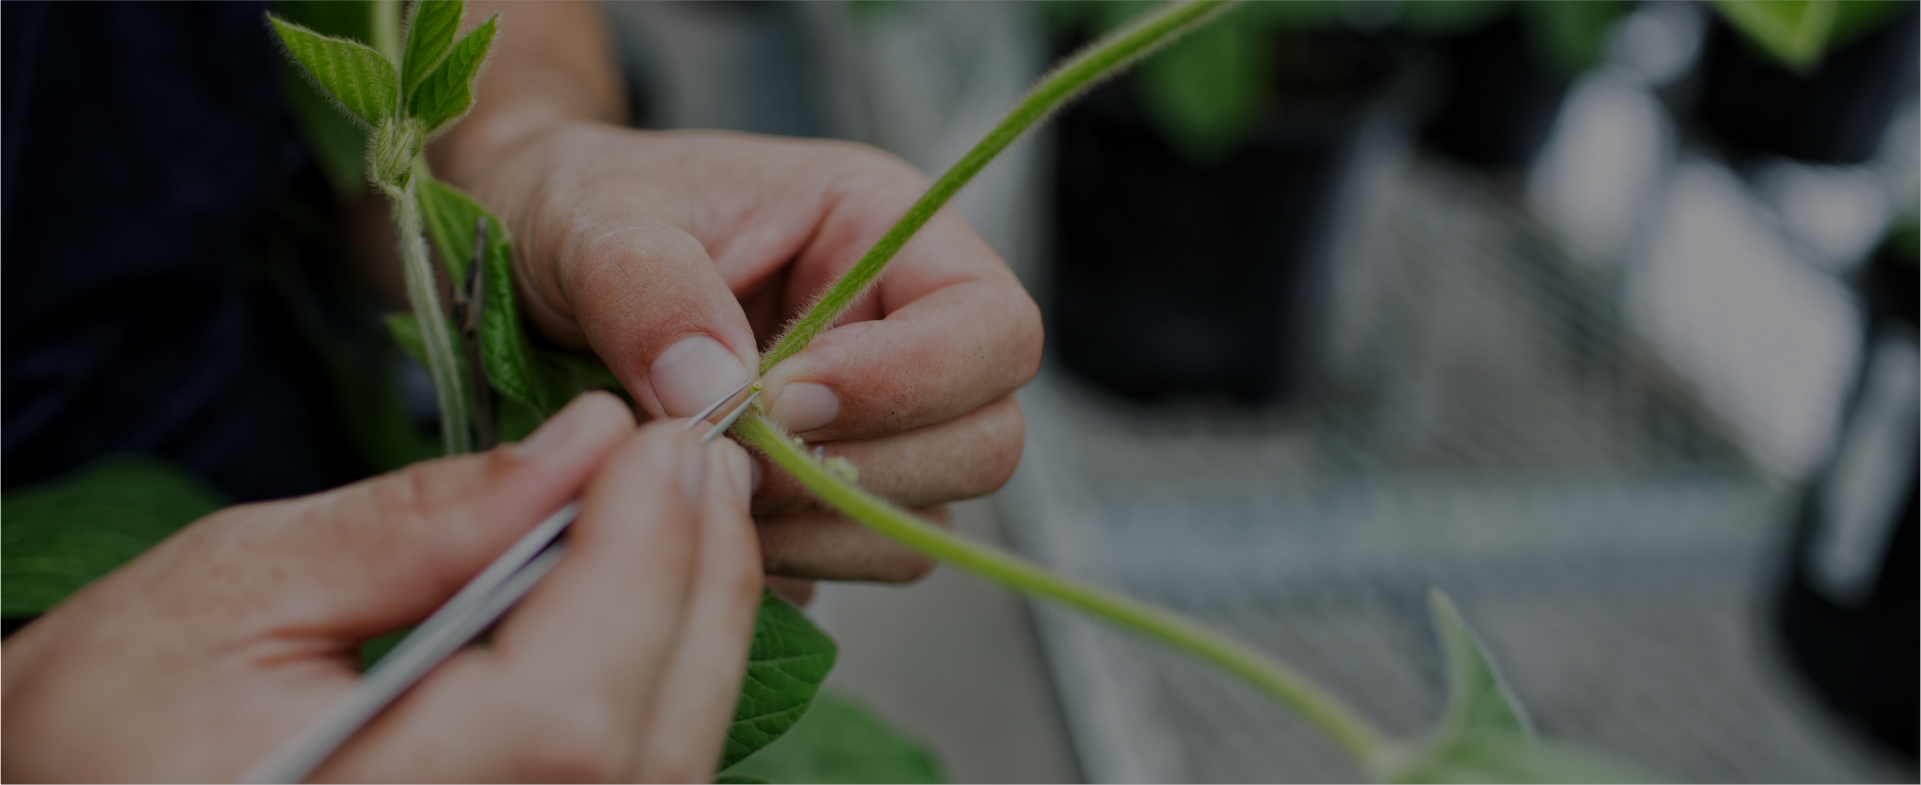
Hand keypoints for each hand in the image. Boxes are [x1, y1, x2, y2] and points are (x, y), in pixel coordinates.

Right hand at [1, 393, 763, 781]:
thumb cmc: (108, 715)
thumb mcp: (240, 584)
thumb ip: (427, 522)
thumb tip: (586, 442)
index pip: (565, 712)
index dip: (639, 566)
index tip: (663, 442)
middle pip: (641, 752)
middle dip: (693, 587)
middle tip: (696, 461)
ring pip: (662, 774)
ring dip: (696, 632)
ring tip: (686, 511)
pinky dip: (665, 686)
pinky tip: (656, 600)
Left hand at [439, 119, 1041, 583]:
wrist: (529, 257)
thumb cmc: (579, 206)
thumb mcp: (594, 219)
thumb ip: (648, 289)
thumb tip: (714, 388)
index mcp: (888, 228)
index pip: (992, 325)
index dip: (911, 379)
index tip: (784, 395)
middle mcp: (906, 328)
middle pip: (986, 438)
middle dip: (864, 468)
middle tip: (738, 456)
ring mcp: (878, 420)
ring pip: (929, 515)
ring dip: (824, 525)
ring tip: (713, 486)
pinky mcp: (831, 491)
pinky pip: (861, 557)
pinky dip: (796, 557)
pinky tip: (711, 516)